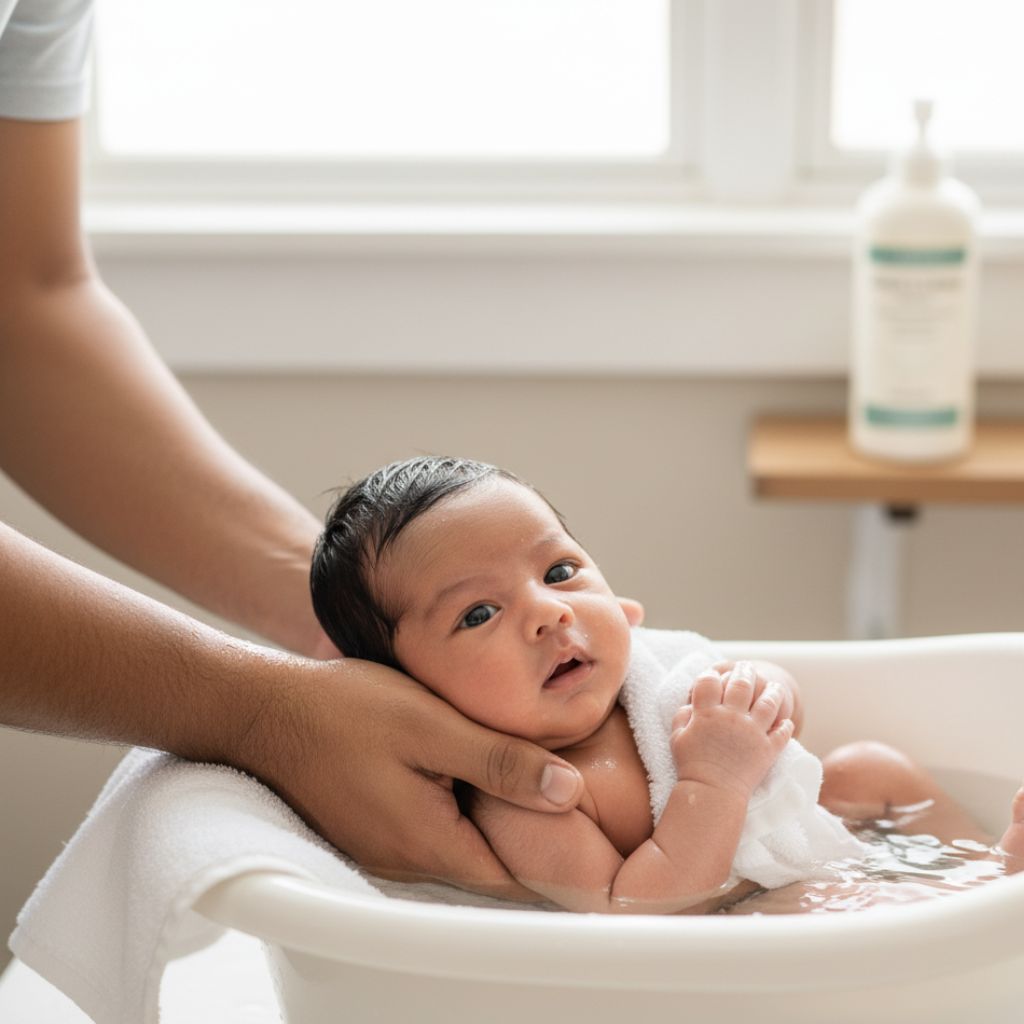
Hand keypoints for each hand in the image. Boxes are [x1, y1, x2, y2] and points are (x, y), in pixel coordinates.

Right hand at [241, 657, 583, 898]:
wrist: (266, 709)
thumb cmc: (345, 710)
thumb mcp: (431, 725)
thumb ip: (499, 761)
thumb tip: (568, 792)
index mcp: (428, 842)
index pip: (514, 879)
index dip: (558, 859)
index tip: (594, 837)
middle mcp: (407, 860)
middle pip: (490, 864)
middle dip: (530, 836)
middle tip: (573, 800)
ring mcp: (386, 848)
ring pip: (462, 845)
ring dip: (495, 819)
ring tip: (531, 781)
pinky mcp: (374, 827)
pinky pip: (433, 829)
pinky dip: (461, 808)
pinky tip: (474, 771)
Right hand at [669, 662, 791, 798]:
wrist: (711, 792)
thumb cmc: (691, 766)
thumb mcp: (677, 738)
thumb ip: (683, 717)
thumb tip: (690, 705)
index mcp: (707, 713)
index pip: (710, 681)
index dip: (711, 675)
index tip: (714, 675)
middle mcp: (732, 717)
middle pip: (742, 684)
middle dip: (745, 672)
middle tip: (747, 667)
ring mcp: (752, 732)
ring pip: (768, 702)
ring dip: (772, 691)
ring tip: (774, 686)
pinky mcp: (768, 749)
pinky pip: (782, 732)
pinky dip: (786, 725)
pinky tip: (786, 721)